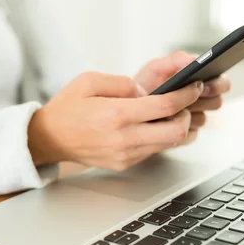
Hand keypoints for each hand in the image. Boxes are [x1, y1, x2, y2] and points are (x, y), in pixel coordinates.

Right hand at [28, 72, 202, 170]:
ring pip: (168, 145)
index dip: (186, 95)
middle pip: (176, 132)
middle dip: (189, 116)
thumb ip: (123, 83)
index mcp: (116, 114)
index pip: (165, 106)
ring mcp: (125, 155)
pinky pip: (153, 150)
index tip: (193, 87)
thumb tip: (148, 91)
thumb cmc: (68, 109)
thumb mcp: (89, 81)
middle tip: (187, 104)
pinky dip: (161, 137)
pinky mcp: (124, 163)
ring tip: (174, 113)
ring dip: (178, 128)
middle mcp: (123, 138)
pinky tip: (155, 125)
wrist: (49, 139)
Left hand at [134, 51, 230, 128]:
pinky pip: (190, 135)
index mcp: (197, 83)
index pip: (221, 83)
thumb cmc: (143, 87)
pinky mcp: (185, 137)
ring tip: (171, 108)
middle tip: (190, 96)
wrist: (127, 110)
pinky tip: (166, 122)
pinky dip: (178, 128)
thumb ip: (174, 60)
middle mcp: (200, 102)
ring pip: (203, 119)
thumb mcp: (155, 70)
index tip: (203, 84)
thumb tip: (194, 58)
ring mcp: (193, 120)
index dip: (217, 84)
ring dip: (187, 113)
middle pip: (217, 102)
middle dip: (204, 99)